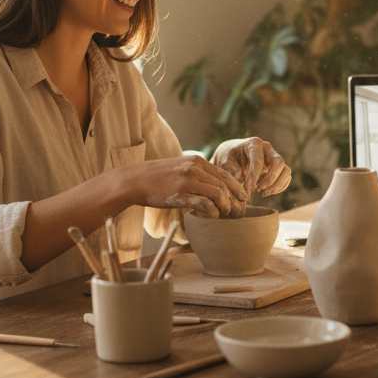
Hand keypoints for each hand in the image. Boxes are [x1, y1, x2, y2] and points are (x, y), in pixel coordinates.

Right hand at [124, 155, 246, 217]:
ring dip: (226, 206)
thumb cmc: (157, 177)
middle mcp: (194, 168)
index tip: (244, 197)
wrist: (134, 180)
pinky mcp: (180, 194)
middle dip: (235, 199)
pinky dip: (213, 211)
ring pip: (218, 194)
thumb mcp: (179, 167)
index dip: (237, 187)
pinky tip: (213, 216)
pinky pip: (204, 204)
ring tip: (226, 214)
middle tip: (238, 211)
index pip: (224, 174)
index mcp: (196, 161)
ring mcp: (187, 181)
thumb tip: (211, 183)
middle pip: (224, 185)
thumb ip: (195, 172)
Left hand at [211, 138, 291, 209]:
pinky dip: (280, 187)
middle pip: (279, 163)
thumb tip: (243, 187)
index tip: (247, 189)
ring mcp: (274, 157)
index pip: (259, 161)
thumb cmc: (228, 158)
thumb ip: (233, 173)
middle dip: (270, 180)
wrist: (232, 156)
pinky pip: (286, 177)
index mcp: (254, 144)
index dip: (254, 177)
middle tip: (258, 190)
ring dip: (277, 185)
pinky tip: (267, 192)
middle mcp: (267, 148)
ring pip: (286, 171)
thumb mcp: (226, 163)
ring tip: (263, 193)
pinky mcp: (278, 168)